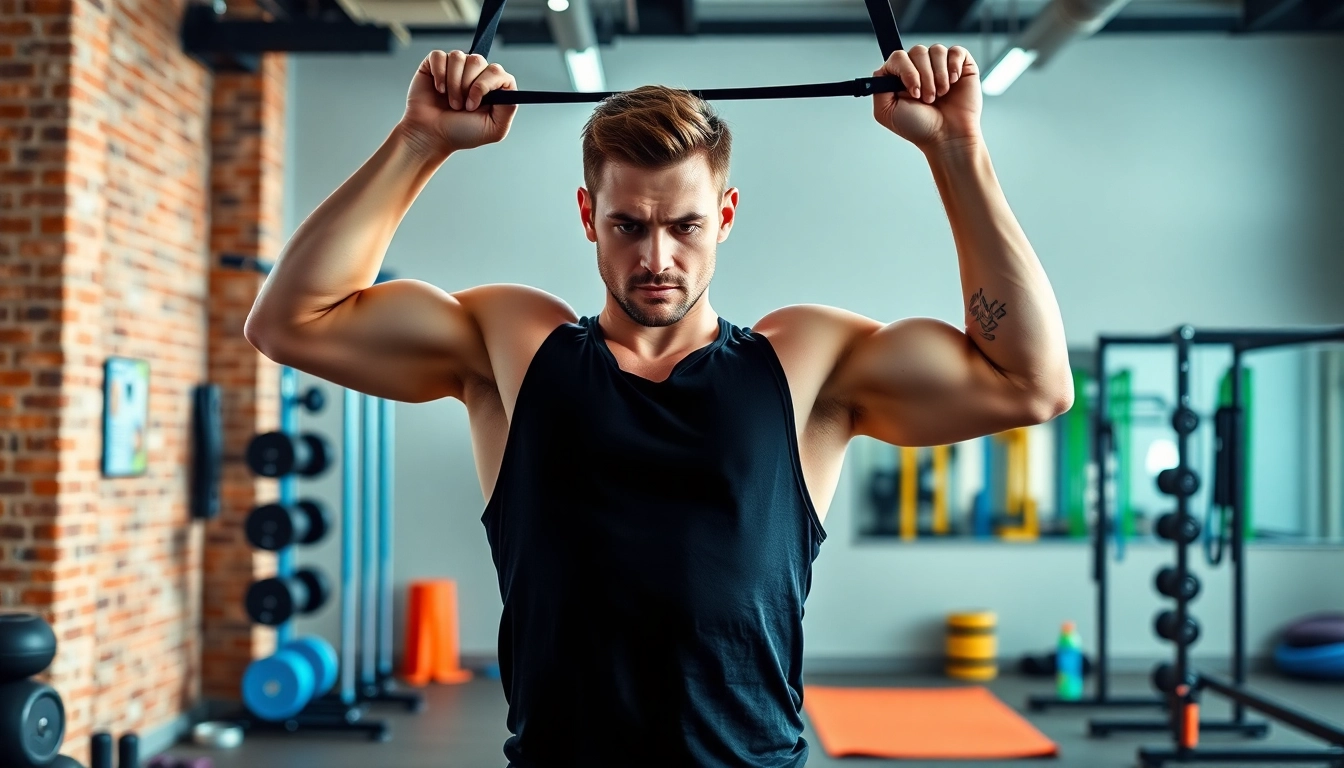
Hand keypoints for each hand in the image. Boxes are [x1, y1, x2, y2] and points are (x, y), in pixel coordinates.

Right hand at [399, 50, 518, 154]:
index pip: (498, 72)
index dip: (485, 84)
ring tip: (450, 101)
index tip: (474, 104)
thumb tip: (510, 88)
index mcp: (491, 87)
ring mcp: (455, 67)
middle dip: (467, 86)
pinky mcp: (435, 64)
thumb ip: (509, 108)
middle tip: (460, 106)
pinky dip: (438, 74)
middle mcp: (475, 74)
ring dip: (452, 83)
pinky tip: (438, 89)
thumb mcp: (494, 129)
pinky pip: (439, 56)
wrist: (431, 136)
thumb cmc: (461, 133)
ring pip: (458, 56)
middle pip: (478, 60)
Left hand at [872, 45, 981, 151]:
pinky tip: (953, 82)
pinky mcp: (959, 65)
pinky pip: (956, 51)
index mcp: (900, 77)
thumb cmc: (919, 127)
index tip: (914, 92)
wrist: (947, 137)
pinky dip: (953, 66)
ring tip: (940, 94)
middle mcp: (919, 68)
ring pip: (936, 50)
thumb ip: (878, 87)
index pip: (898, 57)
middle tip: (928, 99)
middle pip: (917, 51)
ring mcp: (939, 65)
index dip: (906, 71)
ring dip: (939, 75)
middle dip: (924, 77)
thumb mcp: (886, 111)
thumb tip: (881, 70)